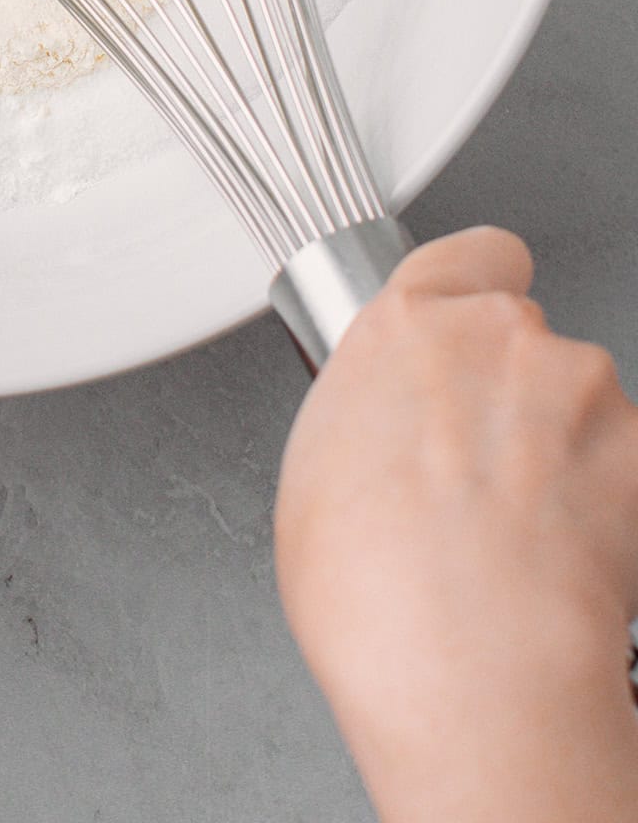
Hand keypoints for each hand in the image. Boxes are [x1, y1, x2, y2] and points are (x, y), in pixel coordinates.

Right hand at [276, 227, 637, 822]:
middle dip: (513, 393)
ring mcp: (582, 390)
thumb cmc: (377, 588)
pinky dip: (612, 505)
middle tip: (480, 473)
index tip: (468, 334)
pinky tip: (568, 561)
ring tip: (521, 535)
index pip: (473, 253)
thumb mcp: (313, 473)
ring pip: (583, 404)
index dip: (476, 292)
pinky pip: (629, 467)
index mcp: (409, 323)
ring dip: (564, 452)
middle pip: (525, 339)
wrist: (469, 666)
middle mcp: (501, 335)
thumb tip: (385, 431)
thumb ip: (367, 409)